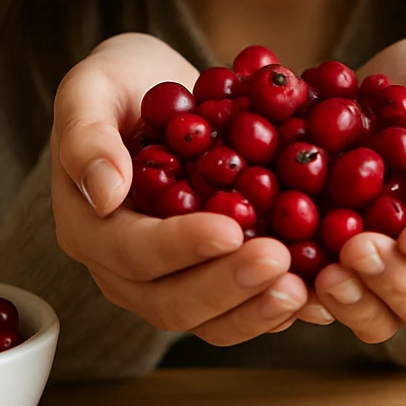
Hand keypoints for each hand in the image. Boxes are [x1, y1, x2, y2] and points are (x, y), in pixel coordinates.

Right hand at [50, 33, 310, 343]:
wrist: (156, 95)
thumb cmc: (121, 84)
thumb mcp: (92, 86)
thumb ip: (86, 134)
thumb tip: (104, 194)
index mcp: (88, 226)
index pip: (131, 251)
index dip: (180, 246)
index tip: (229, 229)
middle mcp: (122, 269)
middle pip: (170, 300)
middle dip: (227, 287)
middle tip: (280, 261)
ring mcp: (167, 282)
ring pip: (208, 320)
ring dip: (256, 311)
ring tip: (303, 290)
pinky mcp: (210, 281)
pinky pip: (241, 310)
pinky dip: (278, 308)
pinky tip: (319, 295)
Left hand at [312, 37, 405, 341]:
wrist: (396, 83)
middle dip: (393, 285)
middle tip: (357, 248)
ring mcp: (387, 274)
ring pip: (377, 318)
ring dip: (352, 301)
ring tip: (323, 271)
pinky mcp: (340, 267)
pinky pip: (326, 300)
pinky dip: (306, 295)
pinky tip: (285, 271)